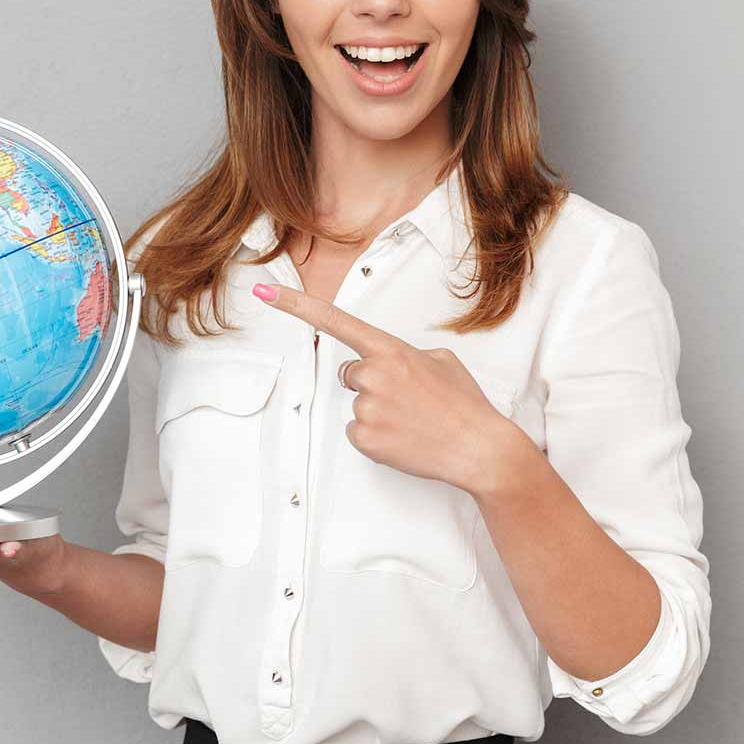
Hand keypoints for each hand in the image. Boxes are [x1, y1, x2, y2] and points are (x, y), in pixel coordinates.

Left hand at [250, 282, 536, 497]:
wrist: (479, 448)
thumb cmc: (464, 404)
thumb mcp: (440, 361)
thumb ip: (404, 354)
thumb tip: (388, 363)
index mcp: (391, 350)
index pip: (335, 321)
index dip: (295, 307)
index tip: (265, 295)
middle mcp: (373, 375)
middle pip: (350, 374)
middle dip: (372, 384)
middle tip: (409, 399)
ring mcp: (367, 408)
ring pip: (357, 405)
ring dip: (379, 412)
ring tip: (413, 421)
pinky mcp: (364, 439)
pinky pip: (357, 433)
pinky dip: (377, 437)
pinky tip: (404, 438)